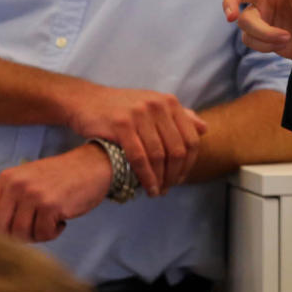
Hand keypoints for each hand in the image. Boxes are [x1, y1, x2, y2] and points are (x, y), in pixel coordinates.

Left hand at [0, 144, 112, 242]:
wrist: (93, 165)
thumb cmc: (60, 177)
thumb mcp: (27, 179)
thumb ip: (8, 200)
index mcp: (6, 178)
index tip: (4, 236)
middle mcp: (16, 185)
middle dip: (15, 238)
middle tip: (33, 230)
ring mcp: (33, 194)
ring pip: (21, 235)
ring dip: (36, 236)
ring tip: (49, 222)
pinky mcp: (51, 205)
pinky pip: (43, 234)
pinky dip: (52, 233)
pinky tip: (61, 220)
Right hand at [64, 86, 206, 196]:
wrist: (87, 100)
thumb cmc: (122, 107)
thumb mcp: (153, 106)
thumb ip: (179, 116)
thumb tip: (204, 129)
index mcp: (169, 102)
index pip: (191, 138)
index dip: (189, 163)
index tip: (181, 178)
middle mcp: (158, 106)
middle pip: (177, 150)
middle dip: (175, 174)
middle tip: (168, 188)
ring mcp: (140, 114)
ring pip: (159, 156)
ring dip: (160, 179)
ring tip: (157, 191)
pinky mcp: (121, 124)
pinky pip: (139, 157)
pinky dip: (145, 176)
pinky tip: (146, 187)